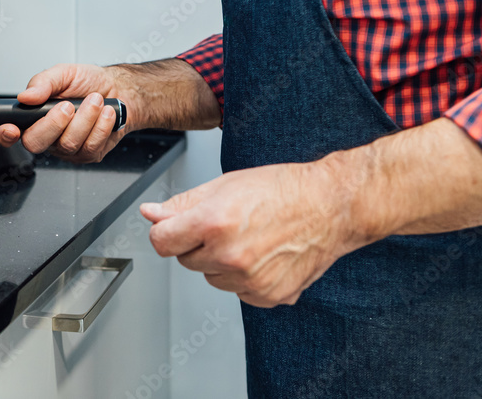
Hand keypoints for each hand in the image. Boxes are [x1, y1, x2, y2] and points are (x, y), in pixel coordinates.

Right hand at [0, 64, 127, 162]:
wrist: (118, 90)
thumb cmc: (88, 83)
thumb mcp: (64, 73)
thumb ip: (43, 82)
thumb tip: (26, 96)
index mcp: (33, 117)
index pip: (8, 133)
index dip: (5, 135)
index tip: (12, 128)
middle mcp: (47, 136)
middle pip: (35, 143)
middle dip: (54, 123)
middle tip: (68, 105)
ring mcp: (67, 149)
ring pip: (68, 143)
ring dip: (85, 118)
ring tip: (95, 100)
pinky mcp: (87, 154)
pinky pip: (90, 146)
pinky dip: (101, 125)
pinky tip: (105, 113)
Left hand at [141, 160, 362, 307]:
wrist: (331, 206)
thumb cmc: (283, 189)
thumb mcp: (224, 185)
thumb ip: (181, 204)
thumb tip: (150, 214)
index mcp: (214, 223)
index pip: (161, 242)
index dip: (166, 231)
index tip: (174, 227)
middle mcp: (230, 256)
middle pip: (185, 260)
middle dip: (197, 243)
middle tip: (227, 223)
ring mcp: (249, 281)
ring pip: (211, 277)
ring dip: (220, 261)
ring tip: (250, 236)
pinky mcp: (267, 296)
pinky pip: (237, 291)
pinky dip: (243, 277)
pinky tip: (263, 254)